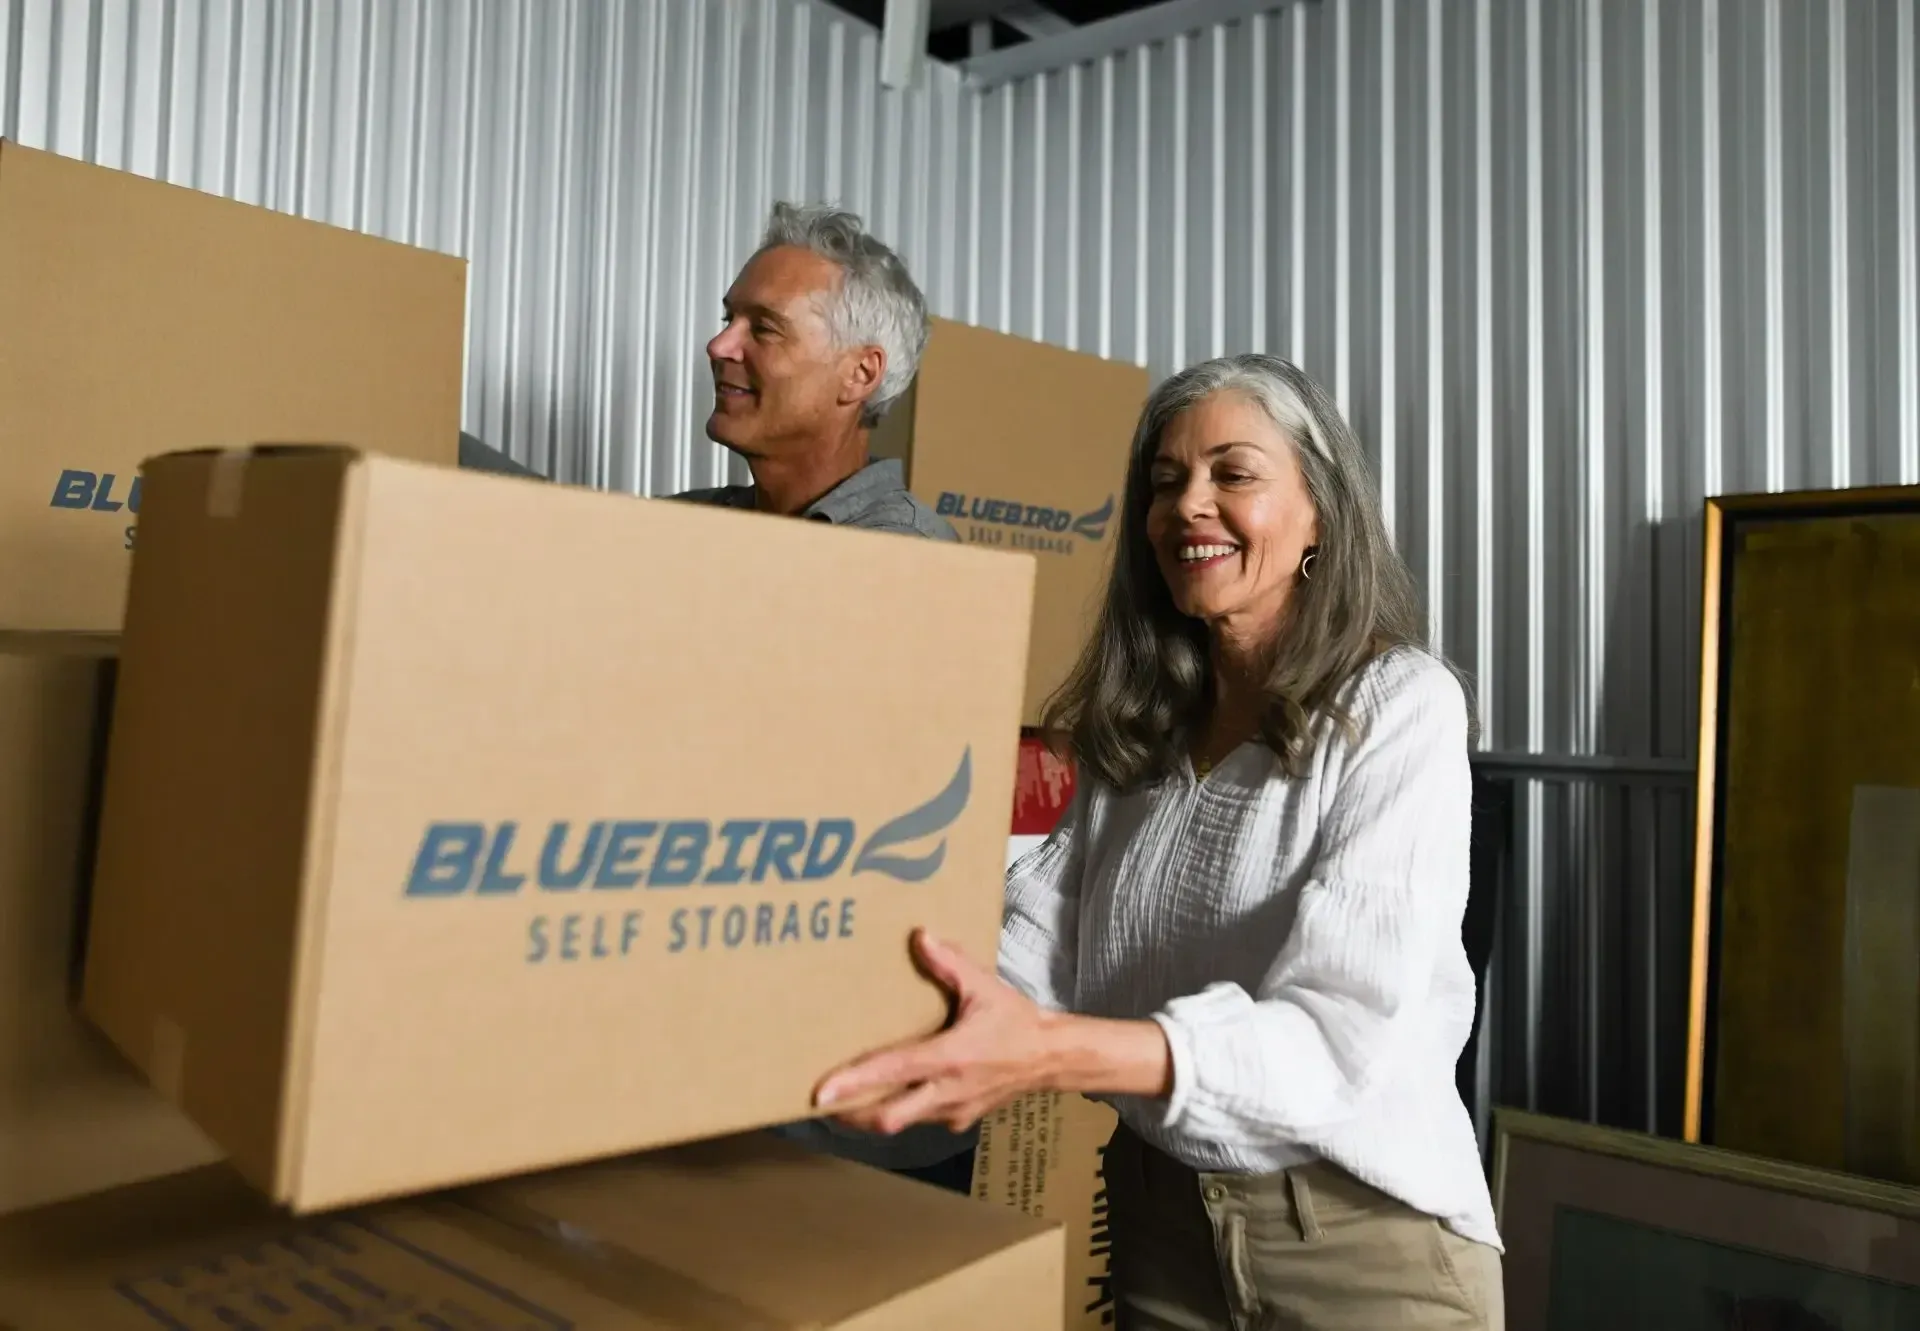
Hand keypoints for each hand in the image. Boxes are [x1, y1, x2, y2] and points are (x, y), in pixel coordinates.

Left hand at [814, 929, 1059, 1134]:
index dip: (854, 1083)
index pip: (892, 1072)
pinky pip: (921, 1120)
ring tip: (844, 1102)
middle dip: (851, 1115)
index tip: (821, 1093)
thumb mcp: (984, 986)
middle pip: (887, 1117)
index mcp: (950, 1056)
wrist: (1051, 1058)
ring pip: (902, 1123)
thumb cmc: (1016, 1021)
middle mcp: (947, 1090)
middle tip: (821, 1105)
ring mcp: (953, 1110)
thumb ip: (950, 962)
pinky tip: (890, 1096)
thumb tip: (920, 936)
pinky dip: (900, 1111)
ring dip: (872, 1115)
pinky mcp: (959, 1119)